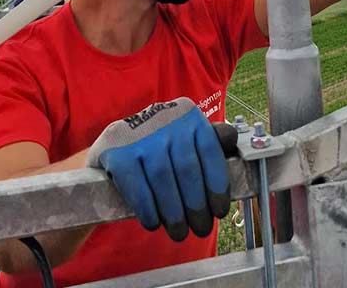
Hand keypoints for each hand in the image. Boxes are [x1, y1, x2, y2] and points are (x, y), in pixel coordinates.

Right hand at [87, 98, 231, 241]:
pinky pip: (138, 186)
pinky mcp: (117, 151)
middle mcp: (166, 118)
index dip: (218, 185)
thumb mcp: (185, 134)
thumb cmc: (160, 142)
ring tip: (180, 232)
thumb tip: (232, 139)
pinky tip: (154, 223)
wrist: (114, 140)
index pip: (210, 150)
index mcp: (188, 114)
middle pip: (187, 169)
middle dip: (197, 205)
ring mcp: (140, 134)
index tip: (220, 211)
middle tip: (201, 229)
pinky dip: (148, 209)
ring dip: (174, 212)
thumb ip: (208, 140)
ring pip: (164, 179)